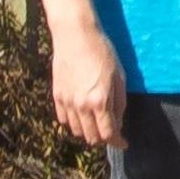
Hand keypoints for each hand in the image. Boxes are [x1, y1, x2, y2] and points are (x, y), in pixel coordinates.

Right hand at [46, 22, 123, 147]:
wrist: (75, 35)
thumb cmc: (102, 52)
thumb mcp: (119, 77)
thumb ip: (119, 104)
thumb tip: (118, 124)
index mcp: (100, 101)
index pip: (109, 134)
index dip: (118, 142)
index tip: (123, 143)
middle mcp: (82, 105)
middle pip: (92, 137)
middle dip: (103, 138)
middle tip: (111, 131)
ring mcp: (67, 102)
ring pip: (77, 131)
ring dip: (88, 131)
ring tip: (96, 122)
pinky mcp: (56, 96)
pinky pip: (64, 119)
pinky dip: (74, 122)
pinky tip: (81, 113)